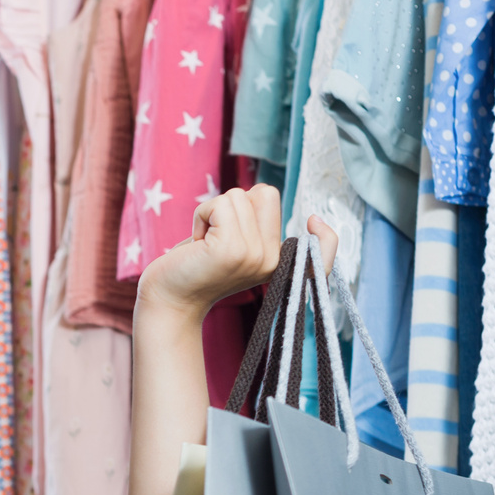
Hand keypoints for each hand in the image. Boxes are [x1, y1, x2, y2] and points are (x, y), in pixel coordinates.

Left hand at [138, 187, 336, 319]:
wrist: (167, 301)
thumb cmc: (195, 266)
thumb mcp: (235, 244)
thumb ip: (254, 223)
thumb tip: (262, 193)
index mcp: (278, 262)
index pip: (323, 249)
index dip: (327, 236)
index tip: (314, 222)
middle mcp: (272, 261)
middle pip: (266, 193)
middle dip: (235, 203)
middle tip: (217, 236)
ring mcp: (254, 256)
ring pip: (240, 196)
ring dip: (213, 211)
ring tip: (205, 242)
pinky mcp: (231, 250)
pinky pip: (221, 204)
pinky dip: (202, 214)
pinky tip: (197, 242)